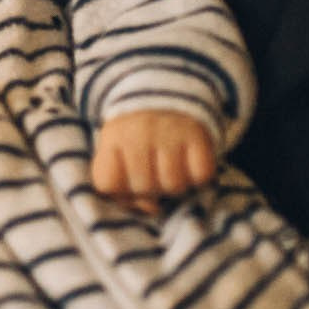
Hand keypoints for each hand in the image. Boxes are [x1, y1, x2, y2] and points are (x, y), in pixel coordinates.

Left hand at [92, 111, 216, 215]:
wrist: (167, 99)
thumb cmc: (138, 140)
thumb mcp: (118, 155)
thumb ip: (122, 189)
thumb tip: (150, 209)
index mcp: (113, 136)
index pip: (107, 183)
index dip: (118, 189)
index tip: (125, 177)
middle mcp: (139, 131)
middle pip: (143, 188)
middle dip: (149, 189)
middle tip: (153, 172)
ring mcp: (169, 131)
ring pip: (174, 185)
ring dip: (174, 184)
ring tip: (171, 167)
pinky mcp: (197, 134)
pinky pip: (201, 176)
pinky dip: (198, 176)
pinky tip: (189, 162)